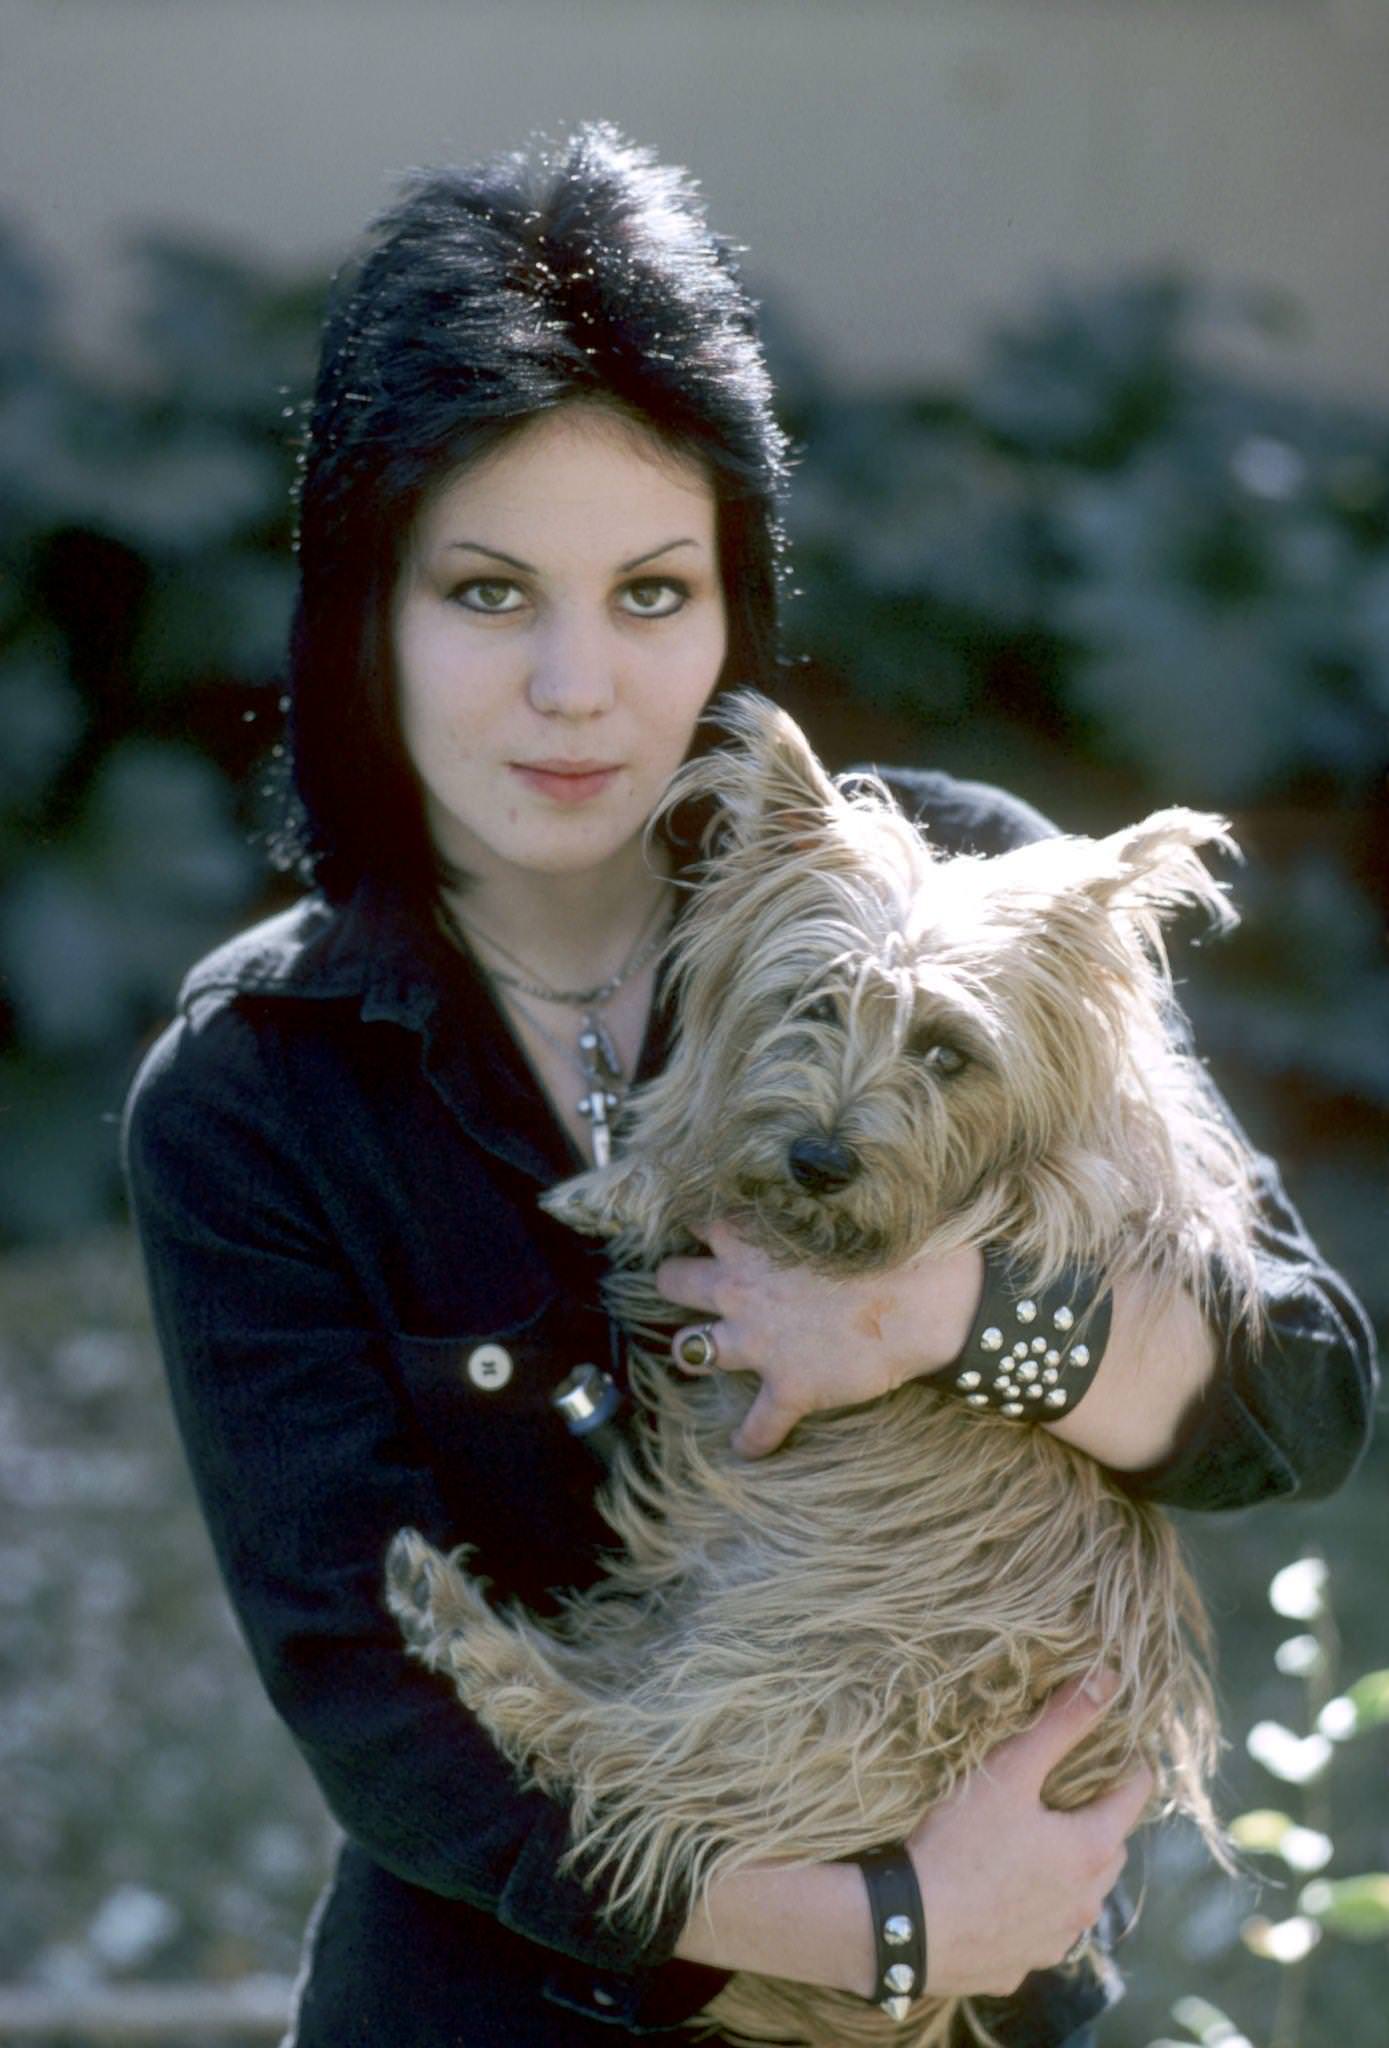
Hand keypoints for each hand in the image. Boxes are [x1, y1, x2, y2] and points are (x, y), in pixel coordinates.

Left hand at [655, 1221, 983, 1457]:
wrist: (926, 1302)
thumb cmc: (893, 1245)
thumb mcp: (840, 1208)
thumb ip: (804, 1206)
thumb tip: (817, 1180)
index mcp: (751, 1238)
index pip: (698, 1221)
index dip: (698, 1226)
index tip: (705, 1229)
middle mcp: (740, 1289)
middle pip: (671, 1280)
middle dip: (674, 1282)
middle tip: (688, 1286)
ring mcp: (758, 1343)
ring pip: (690, 1350)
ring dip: (693, 1353)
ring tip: (700, 1355)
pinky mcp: (788, 1388)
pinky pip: (756, 1428)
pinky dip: (751, 1440)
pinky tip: (747, 1448)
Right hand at [906, 1673, 1153, 1997]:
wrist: (908, 1928)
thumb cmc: (960, 1843)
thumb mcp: (1009, 1772)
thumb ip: (1060, 1724)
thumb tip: (1109, 1679)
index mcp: (1090, 1850)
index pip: (1134, 1796)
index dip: (1127, 1765)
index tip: (1115, 1746)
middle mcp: (1086, 1903)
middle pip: (1110, 1848)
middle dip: (1098, 1818)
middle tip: (1066, 1792)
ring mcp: (1055, 1941)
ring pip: (1080, 1896)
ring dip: (1069, 1869)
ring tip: (1032, 1843)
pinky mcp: (1020, 1967)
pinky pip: (1042, 1931)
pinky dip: (1034, 1909)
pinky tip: (1000, 1893)